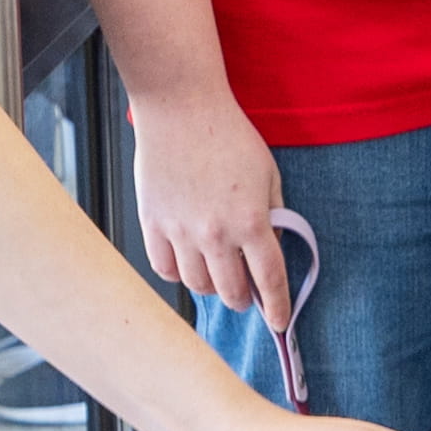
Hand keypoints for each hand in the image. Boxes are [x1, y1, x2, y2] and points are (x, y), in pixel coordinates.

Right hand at [134, 94, 299, 319]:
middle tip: (246, 295)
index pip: (269, 280)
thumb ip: (273, 214)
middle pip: (231, 292)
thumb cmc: (228, 135)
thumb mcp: (268, 173)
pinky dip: (178, 273)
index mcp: (251, 221)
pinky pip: (165, 269)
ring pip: (197, 285)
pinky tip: (187, 262)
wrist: (181, 108)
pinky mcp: (152, 223)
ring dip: (211, 286)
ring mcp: (180, 231)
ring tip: (216, 272)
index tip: (278, 322)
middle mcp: (215, 234)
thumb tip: (271, 247)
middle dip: (243, 300)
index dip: (276, 307)